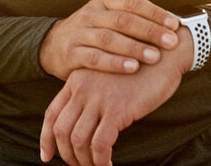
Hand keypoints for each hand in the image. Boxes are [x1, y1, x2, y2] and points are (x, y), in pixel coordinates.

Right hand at [39, 0, 179, 79]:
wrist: (51, 46)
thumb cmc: (91, 34)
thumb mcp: (107, 19)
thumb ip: (132, 21)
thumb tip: (170, 26)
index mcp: (104, 2)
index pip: (133, 3)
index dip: (155, 13)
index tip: (174, 25)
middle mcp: (91, 13)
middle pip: (124, 20)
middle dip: (150, 31)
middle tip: (171, 42)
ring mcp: (79, 32)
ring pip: (110, 38)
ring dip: (135, 48)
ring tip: (155, 57)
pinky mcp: (71, 52)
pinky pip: (95, 57)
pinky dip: (115, 63)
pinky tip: (132, 68)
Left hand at [40, 28, 193, 165]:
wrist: (164, 55)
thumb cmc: (139, 68)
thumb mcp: (106, 77)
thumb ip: (91, 93)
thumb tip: (83, 123)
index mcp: (76, 79)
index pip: (51, 113)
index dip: (46, 138)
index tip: (47, 155)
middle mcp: (82, 88)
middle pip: (61, 130)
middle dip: (66, 154)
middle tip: (78, 165)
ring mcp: (99, 98)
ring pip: (77, 141)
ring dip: (84, 161)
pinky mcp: (118, 110)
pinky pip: (100, 145)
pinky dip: (100, 161)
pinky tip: (108, 164)